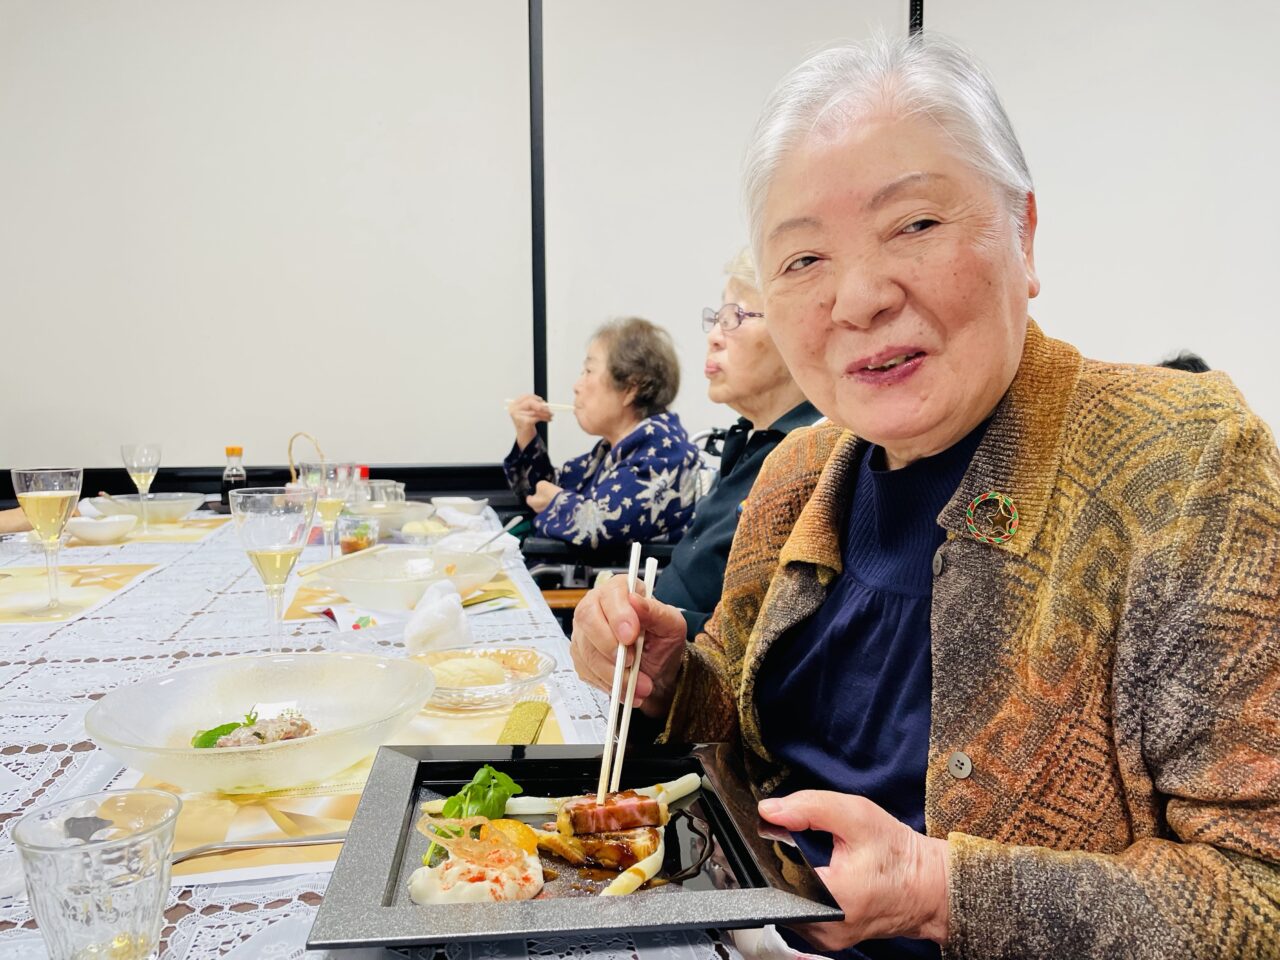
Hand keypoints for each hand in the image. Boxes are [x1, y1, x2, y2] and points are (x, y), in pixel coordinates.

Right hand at [508, 394, 552, 447]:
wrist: (524, 436)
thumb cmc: (527, 422)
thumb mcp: (529, 411)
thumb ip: (535, 405)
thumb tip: (545, 403)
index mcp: (514, 405)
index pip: (525, 397)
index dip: (535, 398)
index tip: (543, 401)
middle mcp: (514, 410)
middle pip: (530, 403)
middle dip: (541, 405)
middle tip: (549, 409)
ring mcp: (518, 416)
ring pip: (535, 411)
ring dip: (546, 413)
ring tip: (551, 415)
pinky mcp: (524, 423)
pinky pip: (537, 417)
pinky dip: (545, 418)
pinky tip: (549, 419)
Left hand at [525, 480, 561, 512]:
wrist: (563, 503)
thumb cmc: (550, 493)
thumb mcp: (542, 484)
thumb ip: (538, 486)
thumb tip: (539, 487)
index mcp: (532, 502)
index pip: (528, 499)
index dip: (531, 494)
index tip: (534, 491)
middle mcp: (537, 510)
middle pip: (536, 504)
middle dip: (539, 499)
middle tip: (544, 493)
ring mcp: (545, 514)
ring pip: (544, 507)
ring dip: (546, 503)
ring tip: (552, 497)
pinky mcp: (553, 515)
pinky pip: (551, 509)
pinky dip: (552, 506)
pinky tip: (557, 501)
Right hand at [570, 573, 687, 718]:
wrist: (657, 671)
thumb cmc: (662, 642)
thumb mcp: (671, 625)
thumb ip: (656, 612)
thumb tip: (636, 601)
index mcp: (620, 590)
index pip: (610, 595)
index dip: (618, 615)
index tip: (631, 636)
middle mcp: (596, 606)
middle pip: (587, 619)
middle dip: (609, 646)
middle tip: (632, 662)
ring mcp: (584, 632)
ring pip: (587, 651)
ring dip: (614, 674)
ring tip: (640, 685)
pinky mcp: (581, 656)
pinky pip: (587, 671)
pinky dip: (609, 685)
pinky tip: (626, 688)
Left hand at [758, 791, 949, 948]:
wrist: (929, 887)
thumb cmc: (898, 854)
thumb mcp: (856, 815)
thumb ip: (808, 807)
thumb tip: (768, 810)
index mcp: (833, 898)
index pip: (775, 875)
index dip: (769, 851)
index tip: (775, 833)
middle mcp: (827, 928)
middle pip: (777, 893)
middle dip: (777, 866)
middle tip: (791, 843)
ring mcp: (827, 939)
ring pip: (785, 907)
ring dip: (786, 882)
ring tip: (804, 859)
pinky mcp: (829, 940)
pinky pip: (800, 915)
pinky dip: (799, 895)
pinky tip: (811, 877)